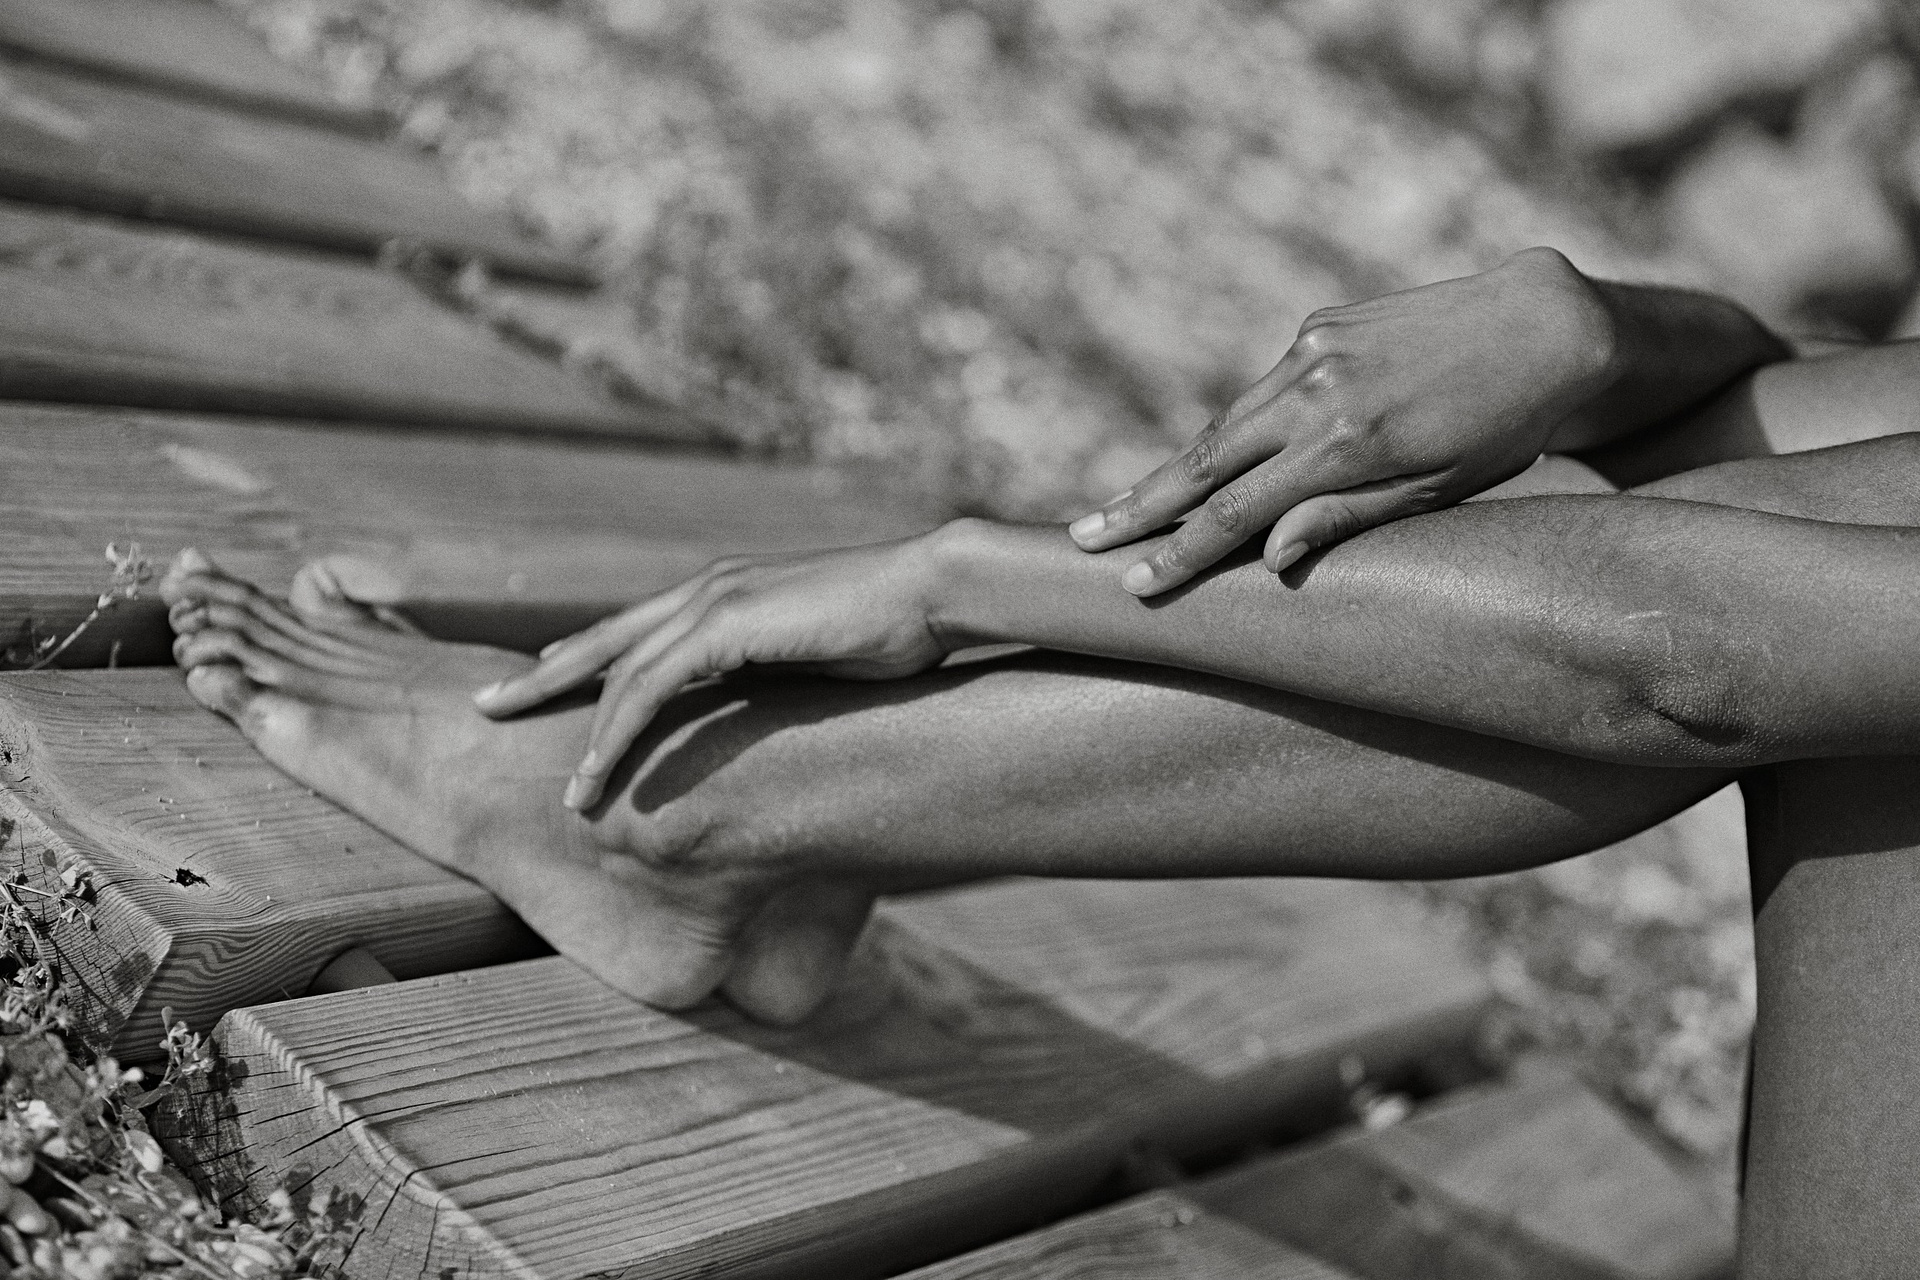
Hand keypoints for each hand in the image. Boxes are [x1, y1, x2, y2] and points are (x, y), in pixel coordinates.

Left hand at [473, 537, 949, 809]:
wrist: (930, 595)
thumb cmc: (891, 632)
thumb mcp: (812, 658)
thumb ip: (771, 676)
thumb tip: (759, 716)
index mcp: (724, 592)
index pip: (632, 629)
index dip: (581, 659)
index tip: (537, 684)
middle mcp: (706, 588)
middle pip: (600, 640)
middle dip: (539, 679)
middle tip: (487, 709)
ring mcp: (714, 600)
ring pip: (618, 671)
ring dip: (582, 735)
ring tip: (561, 794)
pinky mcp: (728, 623)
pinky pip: (652, 686)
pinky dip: (620, 732)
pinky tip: (600, 775)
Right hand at [1067, 247, 1619, 594]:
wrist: (1545, 324)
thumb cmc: (1504, 428)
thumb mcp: (1436, 490)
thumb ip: (1346, 519)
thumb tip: (1269, 559)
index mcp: (1348, 444)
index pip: (1240, 512)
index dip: (1182, 553)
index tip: (1134, 584)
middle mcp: (1318, 390)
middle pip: (1207, 462)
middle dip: (1141, 506)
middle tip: (1082, 539)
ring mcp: (1314, 350)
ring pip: (1226, 424)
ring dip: (1172, 469)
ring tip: (1122, 507)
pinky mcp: (1320, 325)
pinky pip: (1261, 392)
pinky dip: (1230, 430)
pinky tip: (1205, 460)